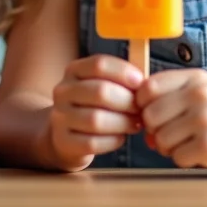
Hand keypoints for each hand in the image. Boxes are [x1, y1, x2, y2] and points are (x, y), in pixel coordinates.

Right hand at [48, 54, 143, 170]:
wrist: (66, 136)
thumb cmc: (94, 107)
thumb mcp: (102, 86)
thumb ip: (121, 81)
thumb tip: (146, 84)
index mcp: (74, 71)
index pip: (99, 64)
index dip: (124, 72)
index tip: (140, 82)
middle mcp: (62, 91)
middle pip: (100, 91)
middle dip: (127, 101)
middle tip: (141, 109)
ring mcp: (60, 117)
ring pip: (96, 119)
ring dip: (123, 122)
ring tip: (135, 124)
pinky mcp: (63, 141)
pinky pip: (93, 142)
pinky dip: (113, 140)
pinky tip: (121, 137)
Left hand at [136, 69, 206, 176]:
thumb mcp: (200, 96)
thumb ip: (167, 99)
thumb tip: (136, 118)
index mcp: (194, 78)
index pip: (147, 88)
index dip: (144, 106)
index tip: (157, 116)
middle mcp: (200, 94)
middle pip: (150, 116)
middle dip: (156, 131)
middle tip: (175, 136)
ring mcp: (206, 119)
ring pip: (161, 139)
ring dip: (171, 148)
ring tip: (191, 144)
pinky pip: (177, 157)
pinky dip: (185, 160)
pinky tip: (202, 154)